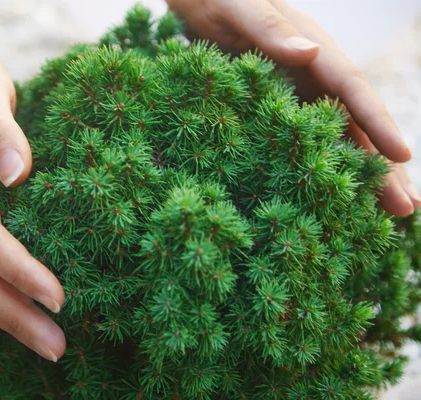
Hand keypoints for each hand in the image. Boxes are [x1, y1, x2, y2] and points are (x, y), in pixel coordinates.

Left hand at [167, 0, 419, 216]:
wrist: (200, 2)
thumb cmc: (220, 0)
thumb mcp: (241, 10)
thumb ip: (272, 30)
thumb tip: (312, 51)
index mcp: (314, 51)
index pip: (353, 91)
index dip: (377, 123)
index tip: (401, 156)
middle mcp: (316, 76)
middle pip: (357, 124)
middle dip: (382, 165)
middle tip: (408, 207)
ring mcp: (301, 96)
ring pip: (340, 139)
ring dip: (364, 176)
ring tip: (389, 214)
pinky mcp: (281, 111)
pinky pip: (310, 143)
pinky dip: (327, 169)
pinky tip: (337, 197)